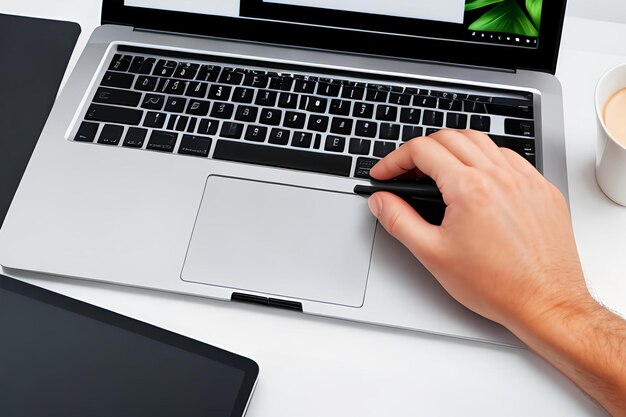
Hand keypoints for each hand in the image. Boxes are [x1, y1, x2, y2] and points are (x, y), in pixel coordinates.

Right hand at [367, 130, 590, 329]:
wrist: (545, 303)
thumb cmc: (496, 285)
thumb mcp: (432, 254)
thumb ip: (399, 220)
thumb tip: (381, 200)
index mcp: (469, 188)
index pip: (422, 150)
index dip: (394, 159)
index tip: (385, 173)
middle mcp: (499, 176)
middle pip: (449, 137)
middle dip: (420, 149)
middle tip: (407, 172)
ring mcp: (526, 179)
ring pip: (481, 141)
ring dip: (453, 148)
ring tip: (440, 171)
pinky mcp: (542, 189)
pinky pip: (510, 157)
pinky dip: (486, 158)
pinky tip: (479, 180)